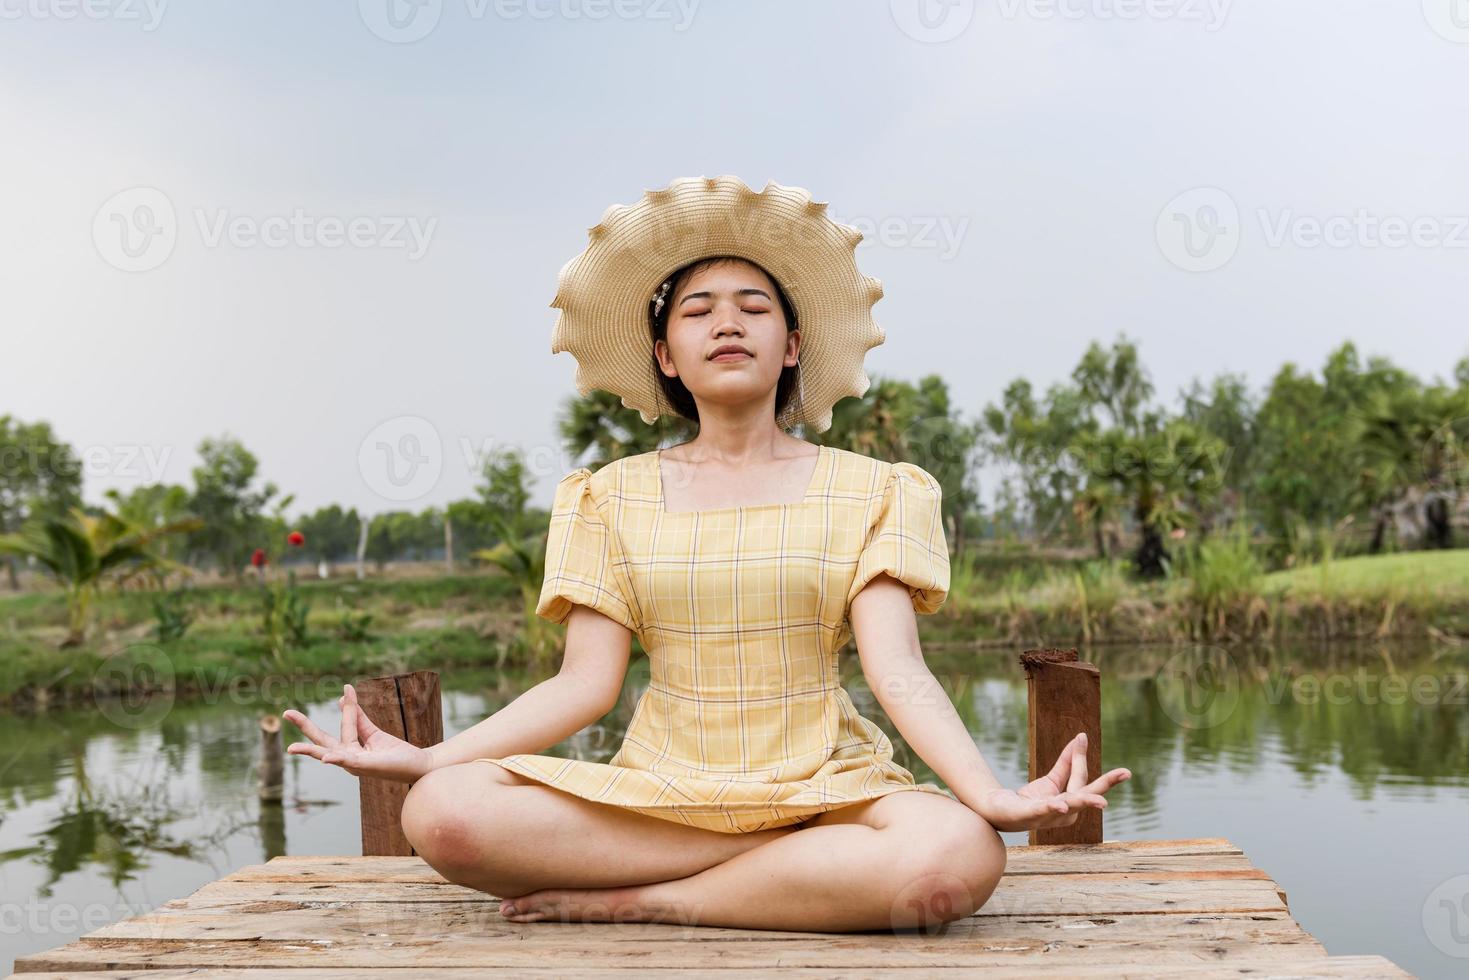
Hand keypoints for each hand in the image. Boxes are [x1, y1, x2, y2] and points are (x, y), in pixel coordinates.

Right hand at [282, 683, 435, 783]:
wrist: (418, 766)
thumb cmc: (396, 753)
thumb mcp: (374, 733)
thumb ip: (359, 718)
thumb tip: (344, 698)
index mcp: (350, 750)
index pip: (344, 724)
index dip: (347, 705)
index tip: (348, 687)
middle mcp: (348, 758)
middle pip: (323, 741)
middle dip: (305, 727)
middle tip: (285, 712)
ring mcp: (354, 764)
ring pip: (329, 753)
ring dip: (311, 750)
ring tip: (292, 748)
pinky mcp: (364, 768)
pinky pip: (348, 763)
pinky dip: (336, 760)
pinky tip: (326, 758)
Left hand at [973, 732, 1129, 832]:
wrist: (1000, 812)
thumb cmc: (1031, 800)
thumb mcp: (1052, 779)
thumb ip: (1066, 763)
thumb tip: (1081, 738)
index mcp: (1072, 802)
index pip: (1081, 777)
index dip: (1080, 756)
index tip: (1082, 736)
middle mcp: (1066, 812)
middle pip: (1086, 793)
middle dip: (1107, 784)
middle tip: (1126, 772)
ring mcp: (1051, 816)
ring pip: (1071, 804)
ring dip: (1085, 801)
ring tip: (1101, 801)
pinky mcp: (1032, 815)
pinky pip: (1044, 810)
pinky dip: (1052, 806)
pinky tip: (1059, 804)